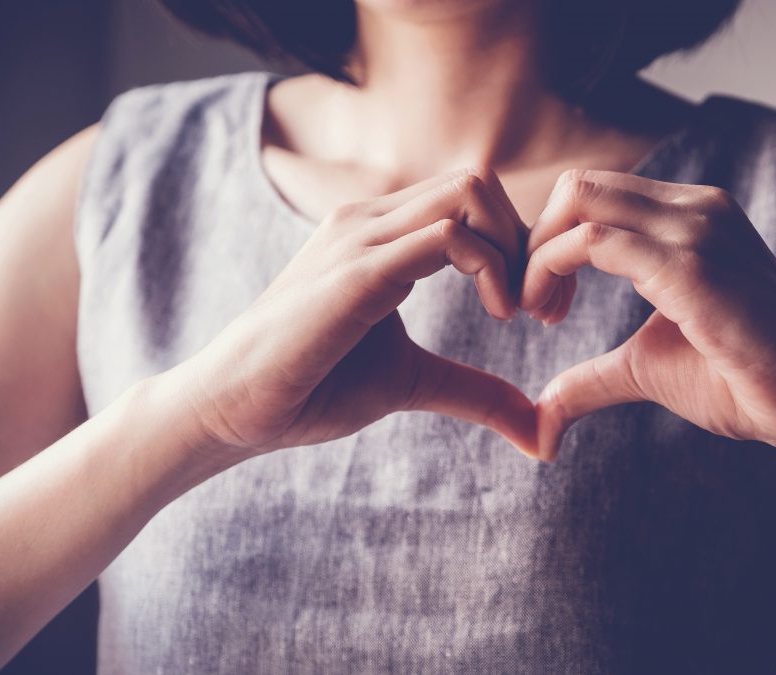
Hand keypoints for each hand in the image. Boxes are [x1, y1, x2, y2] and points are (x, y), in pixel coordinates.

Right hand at [171, 168, 537, 461]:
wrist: (232, 408)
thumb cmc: (312, 387)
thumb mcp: (413, 382)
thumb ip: (475, 391)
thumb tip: (538, 430)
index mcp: (381, 234)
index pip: (472, 200)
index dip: (520, 246)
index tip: (540, 308)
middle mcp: (370, 220)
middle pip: (478, 183)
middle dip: (528, 240)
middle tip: (542, 307)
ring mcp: (360, 238)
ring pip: (469, 193)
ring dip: (515, 249)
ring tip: (518, 311)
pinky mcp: (357, 272)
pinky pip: (446, 237)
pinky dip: (492, 267)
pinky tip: (498, 314)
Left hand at [522, 170, 775, 460]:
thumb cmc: (746, 382)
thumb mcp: (649, 367)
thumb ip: (593, 376)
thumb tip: (542, 413)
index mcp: (691, 217)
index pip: (596, 196)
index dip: (551, 243)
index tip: (542, 304)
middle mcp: (695, 208)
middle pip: (580, 186)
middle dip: (536, 240)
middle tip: (529, 305)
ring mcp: (698, 229)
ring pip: (581, 201)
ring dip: (538, 256)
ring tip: (539, 313)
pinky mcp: (693, 265)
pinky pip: (595, 241)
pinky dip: (552, 269)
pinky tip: (552, 316)